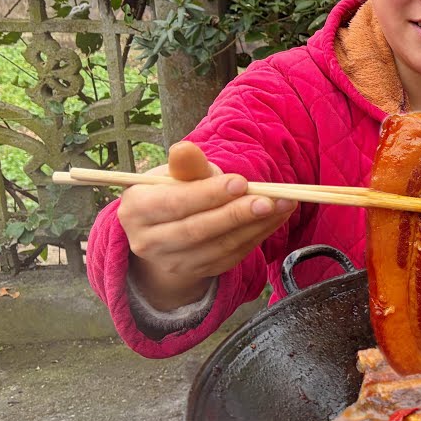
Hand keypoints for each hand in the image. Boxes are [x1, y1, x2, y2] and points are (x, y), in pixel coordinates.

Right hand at [118, 142, 296, 309]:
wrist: (169, 230)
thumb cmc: (177, 192)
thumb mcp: (177, 174)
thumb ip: (187, 165)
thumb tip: (185, 148)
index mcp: (136, 209)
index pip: (175, 203)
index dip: (209, 194)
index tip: (241, 182)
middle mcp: (148, 242)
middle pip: (198, 230)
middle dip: (237, 214)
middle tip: (270, 200)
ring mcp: (173, 262)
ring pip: (219, 246)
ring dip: (256, 225)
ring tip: (284, 204)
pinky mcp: (199, 272)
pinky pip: (233, 256)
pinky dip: (259, 236)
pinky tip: (277, 217)